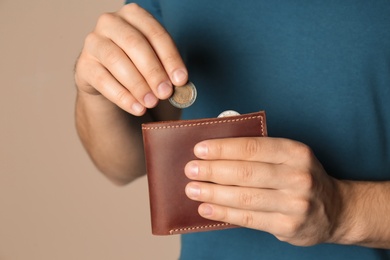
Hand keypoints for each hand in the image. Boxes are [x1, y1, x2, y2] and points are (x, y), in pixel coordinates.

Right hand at [74, 3, 187, 115]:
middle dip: (153, 71)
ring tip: (151, 103)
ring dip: (137, 85)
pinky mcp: (83, 64)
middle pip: (134, 44)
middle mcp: (110, 22)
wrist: (109, 80)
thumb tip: (179, 86)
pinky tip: (137, 108)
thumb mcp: (156, 63)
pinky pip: (102, 80)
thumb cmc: (139, 66)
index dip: (170, 58)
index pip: (155, 33)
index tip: (181, 80)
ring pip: (116, 60)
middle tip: (166, 93)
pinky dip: (122, 96)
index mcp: (134, 15)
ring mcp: (93, 42)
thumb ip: (167, 71)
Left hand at [184, 137, 341, 245]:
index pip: (252, 147)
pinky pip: (249, 219)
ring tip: (192, 190)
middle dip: (213, 171)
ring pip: (244, 197)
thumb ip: (258, 150)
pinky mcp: (288, 226)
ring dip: (213, 193)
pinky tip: (206, 209)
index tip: (199, 149)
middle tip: (190, 169)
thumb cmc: (299, 176)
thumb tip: (217, 148)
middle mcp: (297, 176)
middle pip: (246, 173)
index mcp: (295, 152)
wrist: (335, 210)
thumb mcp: (288, 156)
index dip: (223, 148)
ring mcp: (294, 203)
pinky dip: (224, 213)